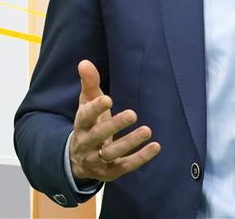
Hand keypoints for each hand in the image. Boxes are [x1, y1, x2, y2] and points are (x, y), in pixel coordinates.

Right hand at [69, 59, 159, 180]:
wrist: (78, 160)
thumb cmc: (89, 123)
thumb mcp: (87, 103)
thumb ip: (89, 83)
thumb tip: (84, 62)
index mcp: (81, 124)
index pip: (84, 117)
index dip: (95, 109)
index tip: (108, 99)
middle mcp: (87, 143)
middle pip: (98, 135)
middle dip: (114, 125)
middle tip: (133, 114)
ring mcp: (97, 160)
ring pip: (112, 153)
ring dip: (129, 142)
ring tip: (147, 130)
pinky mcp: (111, 171)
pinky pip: (125, 166)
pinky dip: (140, 158)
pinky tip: (155, 146)